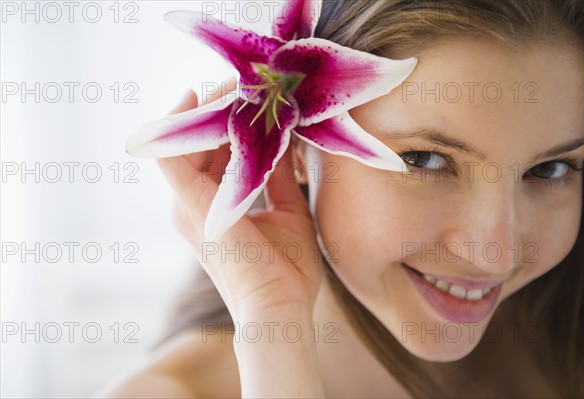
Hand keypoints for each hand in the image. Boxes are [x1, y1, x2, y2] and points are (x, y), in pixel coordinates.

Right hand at [157, 86, 324, 324]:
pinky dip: (183, 124)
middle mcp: (192, 204)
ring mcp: (187, 206)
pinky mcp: (189, 205)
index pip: (213, 152)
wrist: (279, 308)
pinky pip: (172, 154)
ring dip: (205, 111)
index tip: (251, 96)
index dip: (229, 122)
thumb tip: (286, 142)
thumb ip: (280, 177)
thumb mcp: (288, 211)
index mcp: (214, 207)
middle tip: (243, 82)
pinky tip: (207, 100)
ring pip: (183, 142)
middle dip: (217, 109)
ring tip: (233, 85)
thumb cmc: (285, 270)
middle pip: (196, 143)